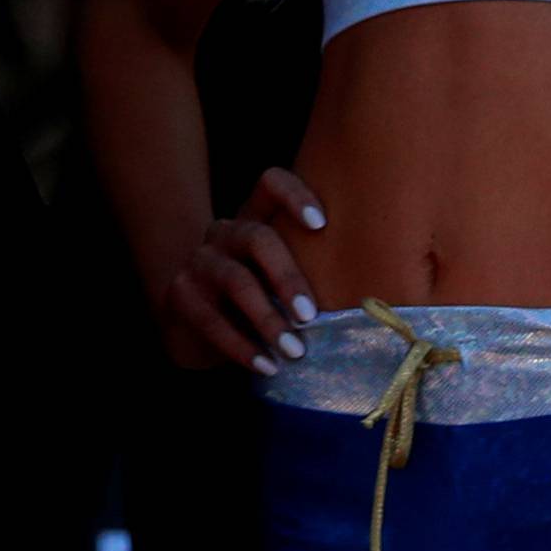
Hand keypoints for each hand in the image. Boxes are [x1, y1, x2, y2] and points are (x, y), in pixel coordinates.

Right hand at [159, 166, 326, 376]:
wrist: (193, 326)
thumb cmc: (257, 300)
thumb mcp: (278, 280)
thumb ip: (308, 273)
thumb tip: (370, 301)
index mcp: (253, 219)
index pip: (269, 183)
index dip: (293, 195)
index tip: (321, 224)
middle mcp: (224, 232)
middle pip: (257, 238)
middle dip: (287, 277)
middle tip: (310, 315)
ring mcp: (199, 261)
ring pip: (236, 281)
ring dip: (268, 319)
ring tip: (294, 352)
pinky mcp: (181, 294)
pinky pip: (212, 320)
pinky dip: (243, 347)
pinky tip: (266, 367)